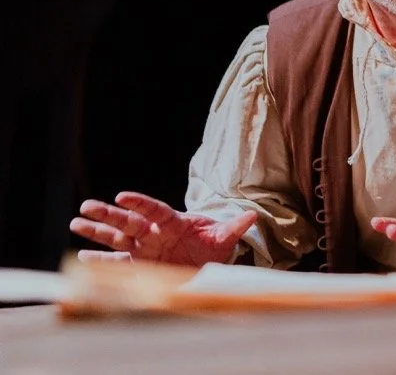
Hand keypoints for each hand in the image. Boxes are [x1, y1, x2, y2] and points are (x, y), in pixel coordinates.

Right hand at [70, 191, 256, 266]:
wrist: (207, 259)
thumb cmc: (213, 244)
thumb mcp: (224, 237)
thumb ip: (234, 228)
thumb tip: (252, 216)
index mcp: (173, 222)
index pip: (154, 210)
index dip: (139, 203)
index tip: (122, 196)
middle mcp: (154, 233)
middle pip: (128, 222)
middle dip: (108, 214)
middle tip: (87, 205)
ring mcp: (143, 248)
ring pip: (117, 239)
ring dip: (97, 232)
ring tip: (76, 222)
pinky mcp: (138, 265)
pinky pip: (117, 262)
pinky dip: (101, 260)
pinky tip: (82, 256)